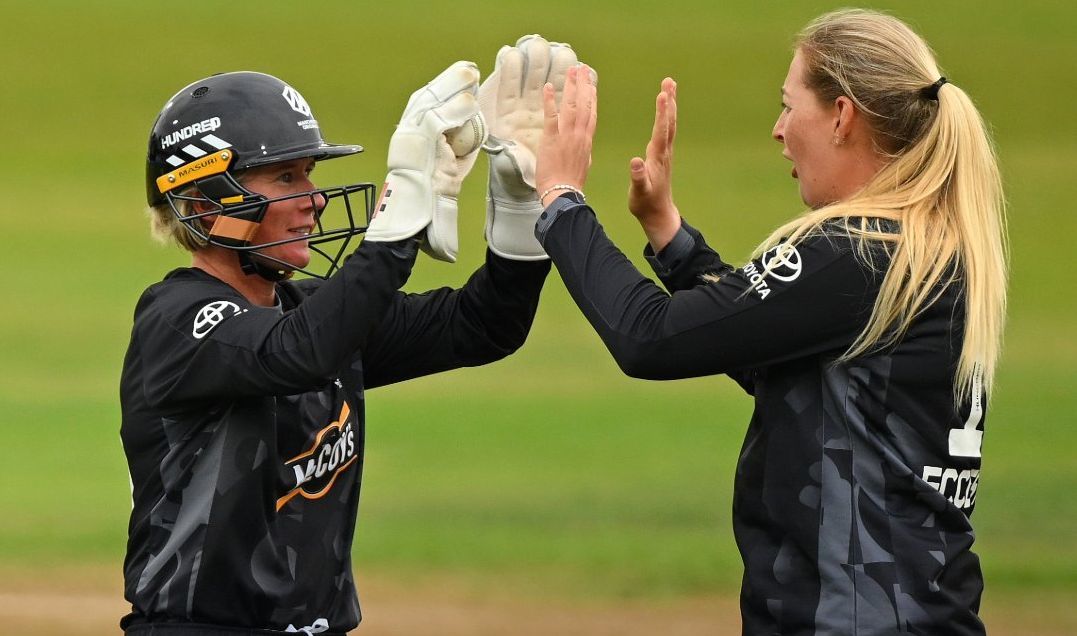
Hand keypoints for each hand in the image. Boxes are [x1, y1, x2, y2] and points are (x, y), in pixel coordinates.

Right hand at [364, 61, 485, 262]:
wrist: (414, 221)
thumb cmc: (430, 199)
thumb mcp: (449, 167)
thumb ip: (458, 147)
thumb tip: (473, 128)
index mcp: (412, 137)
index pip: (428, 104)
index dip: (446, 87)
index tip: (463, 76)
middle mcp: (406, 134)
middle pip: (428, 97)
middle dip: (449, 81)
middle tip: (468, 69)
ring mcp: (409, 138)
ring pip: (430, 103)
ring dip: (451, 87)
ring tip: (470, 75)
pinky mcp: (415, 146)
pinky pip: (435, 121)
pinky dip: (452, 111)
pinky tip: (468, 103)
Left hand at [535, 64, 597, 205]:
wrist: (563, 194)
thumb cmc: (571, 183)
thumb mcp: (583, 164)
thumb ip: (582, 150)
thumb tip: (582, 145)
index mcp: (587, 140)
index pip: (592, 113)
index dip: (592, 96)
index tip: (592, 83)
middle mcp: (580, 134)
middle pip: (585, 104)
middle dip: (584, 84)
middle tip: (583, 68)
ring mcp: (567, 135)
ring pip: (572, 105)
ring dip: (572, 86)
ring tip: (571, 70)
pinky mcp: (552, 139)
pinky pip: (552, 116)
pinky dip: (551, 100)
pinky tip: (550, 87)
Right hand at [628, 78, 680, 251]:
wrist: (658, 214)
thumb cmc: (646, 203)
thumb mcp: (639, 191)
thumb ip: (637, 176)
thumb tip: (635, 161)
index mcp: (657, 157)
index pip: (661, 130)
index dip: (662, 112)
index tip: (663, 93)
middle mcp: (664, 152)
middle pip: (669, 122)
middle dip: (669, 101)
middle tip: (670, 81)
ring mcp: (665, 153)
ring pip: (669, 124)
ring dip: (670, 105)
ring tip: (668, 87)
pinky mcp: (663, 156)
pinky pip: (666, 130)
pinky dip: (666, 117)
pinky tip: (664, 111)